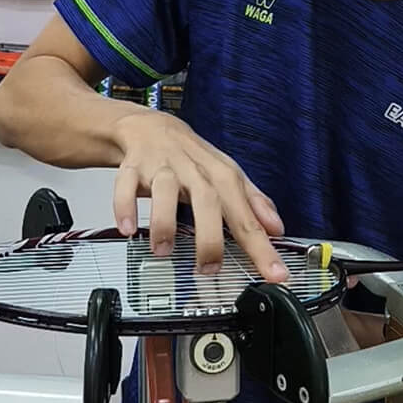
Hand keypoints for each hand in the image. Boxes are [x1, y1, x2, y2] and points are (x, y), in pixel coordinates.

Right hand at [110, 109, 287, 281]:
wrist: (151, 128)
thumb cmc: (192, 158)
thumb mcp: (228, 176)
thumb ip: (254, 203)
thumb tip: (277, 228)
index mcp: (221, 176)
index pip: (246, 215)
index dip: (262, 247)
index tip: (275, 275)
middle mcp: (193, 170)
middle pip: (207, 200)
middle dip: (209, 238)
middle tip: (208, 268)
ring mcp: (162, 167)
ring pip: (164, 191)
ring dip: (163, 223)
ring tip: (162, 250)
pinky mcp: (133, 166)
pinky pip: (126, 185)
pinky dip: (125, 206)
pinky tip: (128, 228)